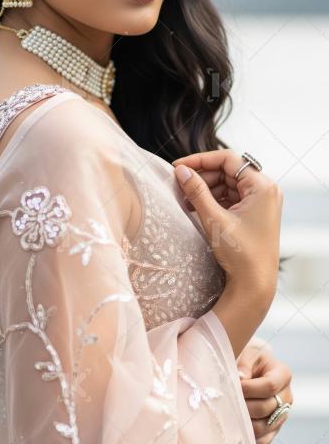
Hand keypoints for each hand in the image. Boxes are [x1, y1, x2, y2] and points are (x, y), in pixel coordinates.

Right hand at [172, 149, 283, 300]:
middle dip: (202, 177)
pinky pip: (231, 198)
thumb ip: (196, 192)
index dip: (200, 160)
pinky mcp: (255, 213)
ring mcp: (261, 202)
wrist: (255, 285)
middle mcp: (265, 190)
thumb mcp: (214, 219)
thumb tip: (180, 171)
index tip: (178, 167)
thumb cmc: (240, 253)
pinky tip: (196, 208)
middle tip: (179, 185)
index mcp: (262, 186)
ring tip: (185, 200)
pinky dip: (214, 200)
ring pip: (227, 184)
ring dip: (205, 190)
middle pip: (227, 171)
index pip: (228, 159)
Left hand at [237, 343, 292, 443]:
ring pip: (264, 427)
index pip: (269, 386)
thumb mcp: (249, 354)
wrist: (255, 371)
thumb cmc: (250, 362)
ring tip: (231, 413)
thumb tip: (241, 377)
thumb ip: (244, 363)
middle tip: (228, 401)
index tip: (234, 386)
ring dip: (244, 422)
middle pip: (265, 408)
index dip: (249, 389)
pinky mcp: (274, 429)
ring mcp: (282, 415)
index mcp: (282, 374)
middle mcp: (286, 396)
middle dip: (244, 406)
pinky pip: (264, 441)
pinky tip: (237, 429)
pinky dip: (249, 438)